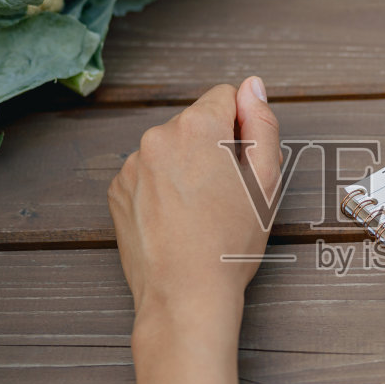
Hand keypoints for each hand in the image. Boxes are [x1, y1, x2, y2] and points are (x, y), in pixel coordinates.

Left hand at [108, 77, 280, 383]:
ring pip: (171, 150)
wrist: (185, 296)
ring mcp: (132, 165)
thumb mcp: (266, 182)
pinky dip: (162, 189)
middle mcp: (157, 137)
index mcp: (197, 128)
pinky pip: (148, 174)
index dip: (242, 129)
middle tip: (225, 197)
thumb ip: (262, 124)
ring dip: (185, 169)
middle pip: (196, 125)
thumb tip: (253, 86)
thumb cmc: (229, 245)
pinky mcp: (118, 190)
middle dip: (212, 149)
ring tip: (199, 214)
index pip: (226, 97)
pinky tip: (176, 221)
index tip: (242, 164)